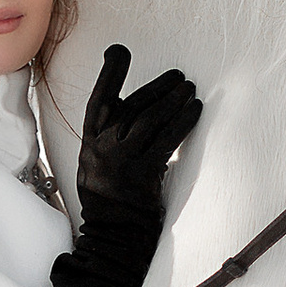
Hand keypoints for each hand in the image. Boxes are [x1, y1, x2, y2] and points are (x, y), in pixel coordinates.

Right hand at [75, 42, 201, 232]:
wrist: (112, 235)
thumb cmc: (109, 199)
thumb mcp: (96, 163)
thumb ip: (108, 136)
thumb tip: (127, 108)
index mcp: (90, 141)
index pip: (99, 99)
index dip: (110, 73)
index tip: (119, 51)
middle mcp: (103, 147)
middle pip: (133, 105)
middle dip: (158, 87)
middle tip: (179, 77)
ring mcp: (123, 160)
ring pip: (151, 119)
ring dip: (174, 100)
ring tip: (190, 89)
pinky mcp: (143, 173)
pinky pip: (168, 139)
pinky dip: (183, 121)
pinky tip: (195, 110)